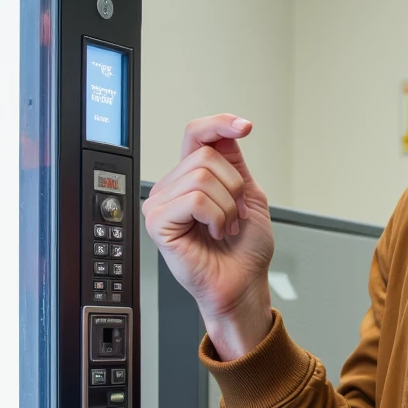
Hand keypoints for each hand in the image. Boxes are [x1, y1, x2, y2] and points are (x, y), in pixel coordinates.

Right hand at [142, 115, 273, 359]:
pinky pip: (194, 199)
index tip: (245, 126)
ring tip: (224, 228)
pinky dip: (215, 217)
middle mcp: (172, 187)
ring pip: (201, 176)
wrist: (244, 284)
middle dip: (233, 186)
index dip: (219, 124)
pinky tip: (214, 234)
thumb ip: (235, 163)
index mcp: (190, 177)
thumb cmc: (245, 250)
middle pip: (204, 154)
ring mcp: (161, 204)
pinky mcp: (158, 223)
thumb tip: (227, 131)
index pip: (195, 134)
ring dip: (227, 206)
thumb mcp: (248, 195)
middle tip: (234, 216)